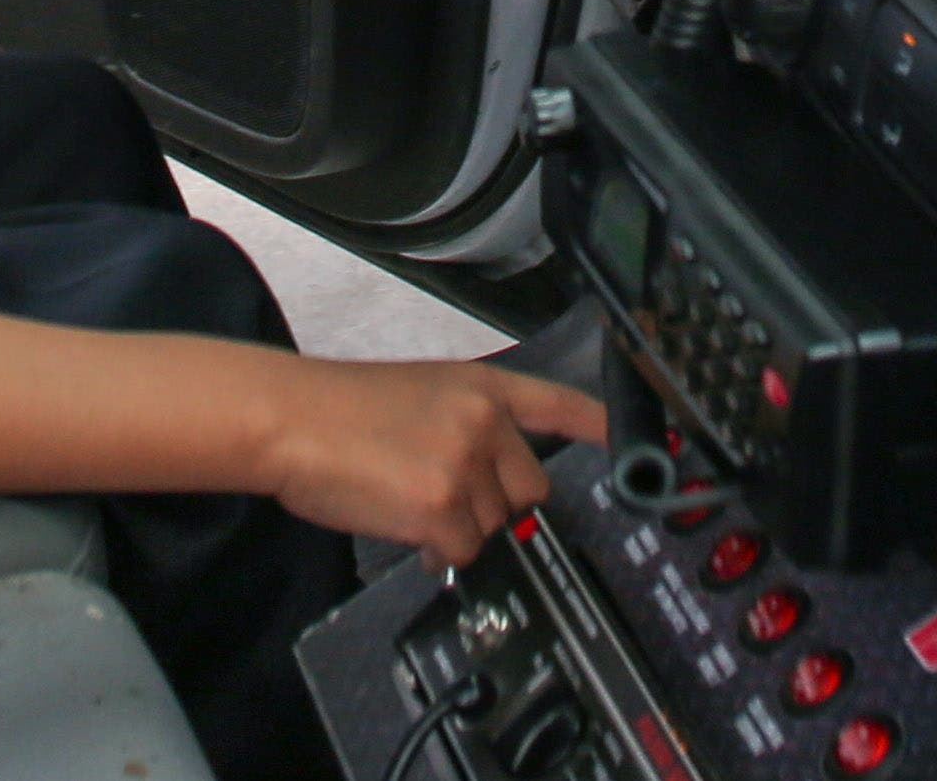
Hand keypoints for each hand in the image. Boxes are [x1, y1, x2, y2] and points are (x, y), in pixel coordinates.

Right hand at [257, 358, 605, 568]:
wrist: (291, 419)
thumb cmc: (340, 408)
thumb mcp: (420, 394)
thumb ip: (468, 427)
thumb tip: (490, 480)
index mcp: (482, 386)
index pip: (560, 405)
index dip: (603, 428)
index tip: (645, 441)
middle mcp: (485, 422)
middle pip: (530, 489)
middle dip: (494, 505)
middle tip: (442, 495)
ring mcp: (466, 464)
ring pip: (492, 526)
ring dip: (456, 528)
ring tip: (405, 498)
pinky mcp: (441, 507)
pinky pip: (459, 551)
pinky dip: (433, 549)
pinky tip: (399, 521)